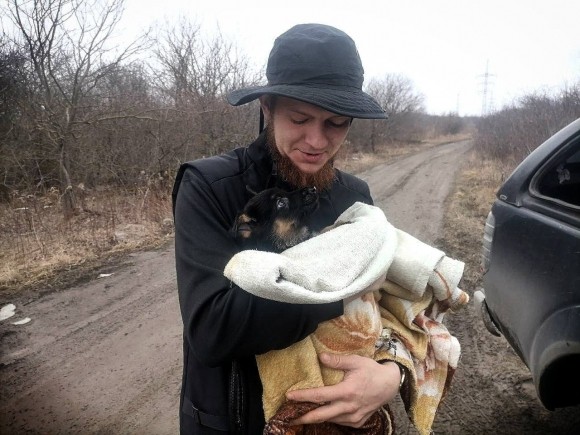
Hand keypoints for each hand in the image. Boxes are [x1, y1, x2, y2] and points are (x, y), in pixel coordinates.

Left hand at [285, 353, 400, 427]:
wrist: (389, 385)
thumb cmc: (371, 371)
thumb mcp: (355, 361)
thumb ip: (337, 360)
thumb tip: (320, 357)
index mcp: (347, 391)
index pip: (320, 396)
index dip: (303, 396)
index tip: (289, 396)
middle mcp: (349, 407)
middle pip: (321, 415)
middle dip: (304, 418)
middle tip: (290, 418)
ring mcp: (354, 417)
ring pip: (330, 420)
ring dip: (316, 418)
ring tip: (303, 415)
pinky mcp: (358, 422)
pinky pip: (340, 422)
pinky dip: (330, 418)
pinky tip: (324, 413)